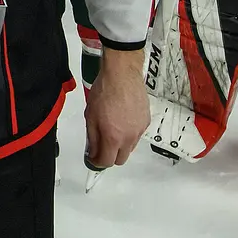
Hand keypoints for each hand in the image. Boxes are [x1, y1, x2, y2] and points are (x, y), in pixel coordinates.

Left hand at [84, 48, 148, 168]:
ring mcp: (139, 130)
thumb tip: (92, 152)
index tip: (93, 157)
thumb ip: (92, 138)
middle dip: (110, 156)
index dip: (97, 162)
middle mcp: (129, 137)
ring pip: (130, 148)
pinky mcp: (146, 122)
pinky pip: (137, 135)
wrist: (121, 75)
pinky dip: (129, 134)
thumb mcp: (90, 116)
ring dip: (120, 145)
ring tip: (111, 130)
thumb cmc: (105, 91)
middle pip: (120, 159)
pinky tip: (122, 121)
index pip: (107, 162)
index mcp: (113, 137)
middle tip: (101, 146)